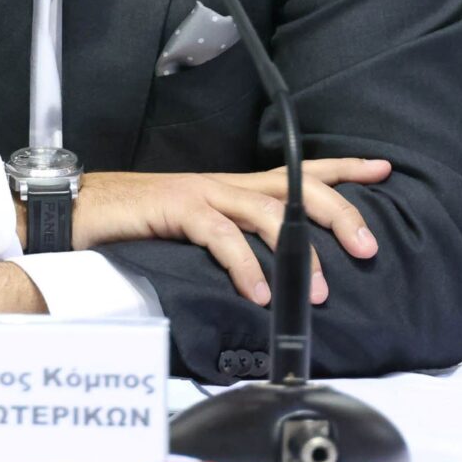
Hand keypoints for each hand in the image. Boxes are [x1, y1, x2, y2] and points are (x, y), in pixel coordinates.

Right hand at [66, 157, 391, 305]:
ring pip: (269, 210)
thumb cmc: (133, 226)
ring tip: (323, 289)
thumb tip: (269, 275)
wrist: (78, 211)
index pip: (298, 170)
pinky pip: (222, 236)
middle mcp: (224, 184)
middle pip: (297, 185)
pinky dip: (245, 266)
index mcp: (232, 188)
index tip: (384, 168)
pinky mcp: (178, 209)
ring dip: (302, 252)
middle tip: (369, 245)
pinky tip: (259, 293)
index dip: (343, 168)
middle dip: (341, 211)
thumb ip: (231, 243)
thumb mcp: (194, 234)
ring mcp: (202, 193)